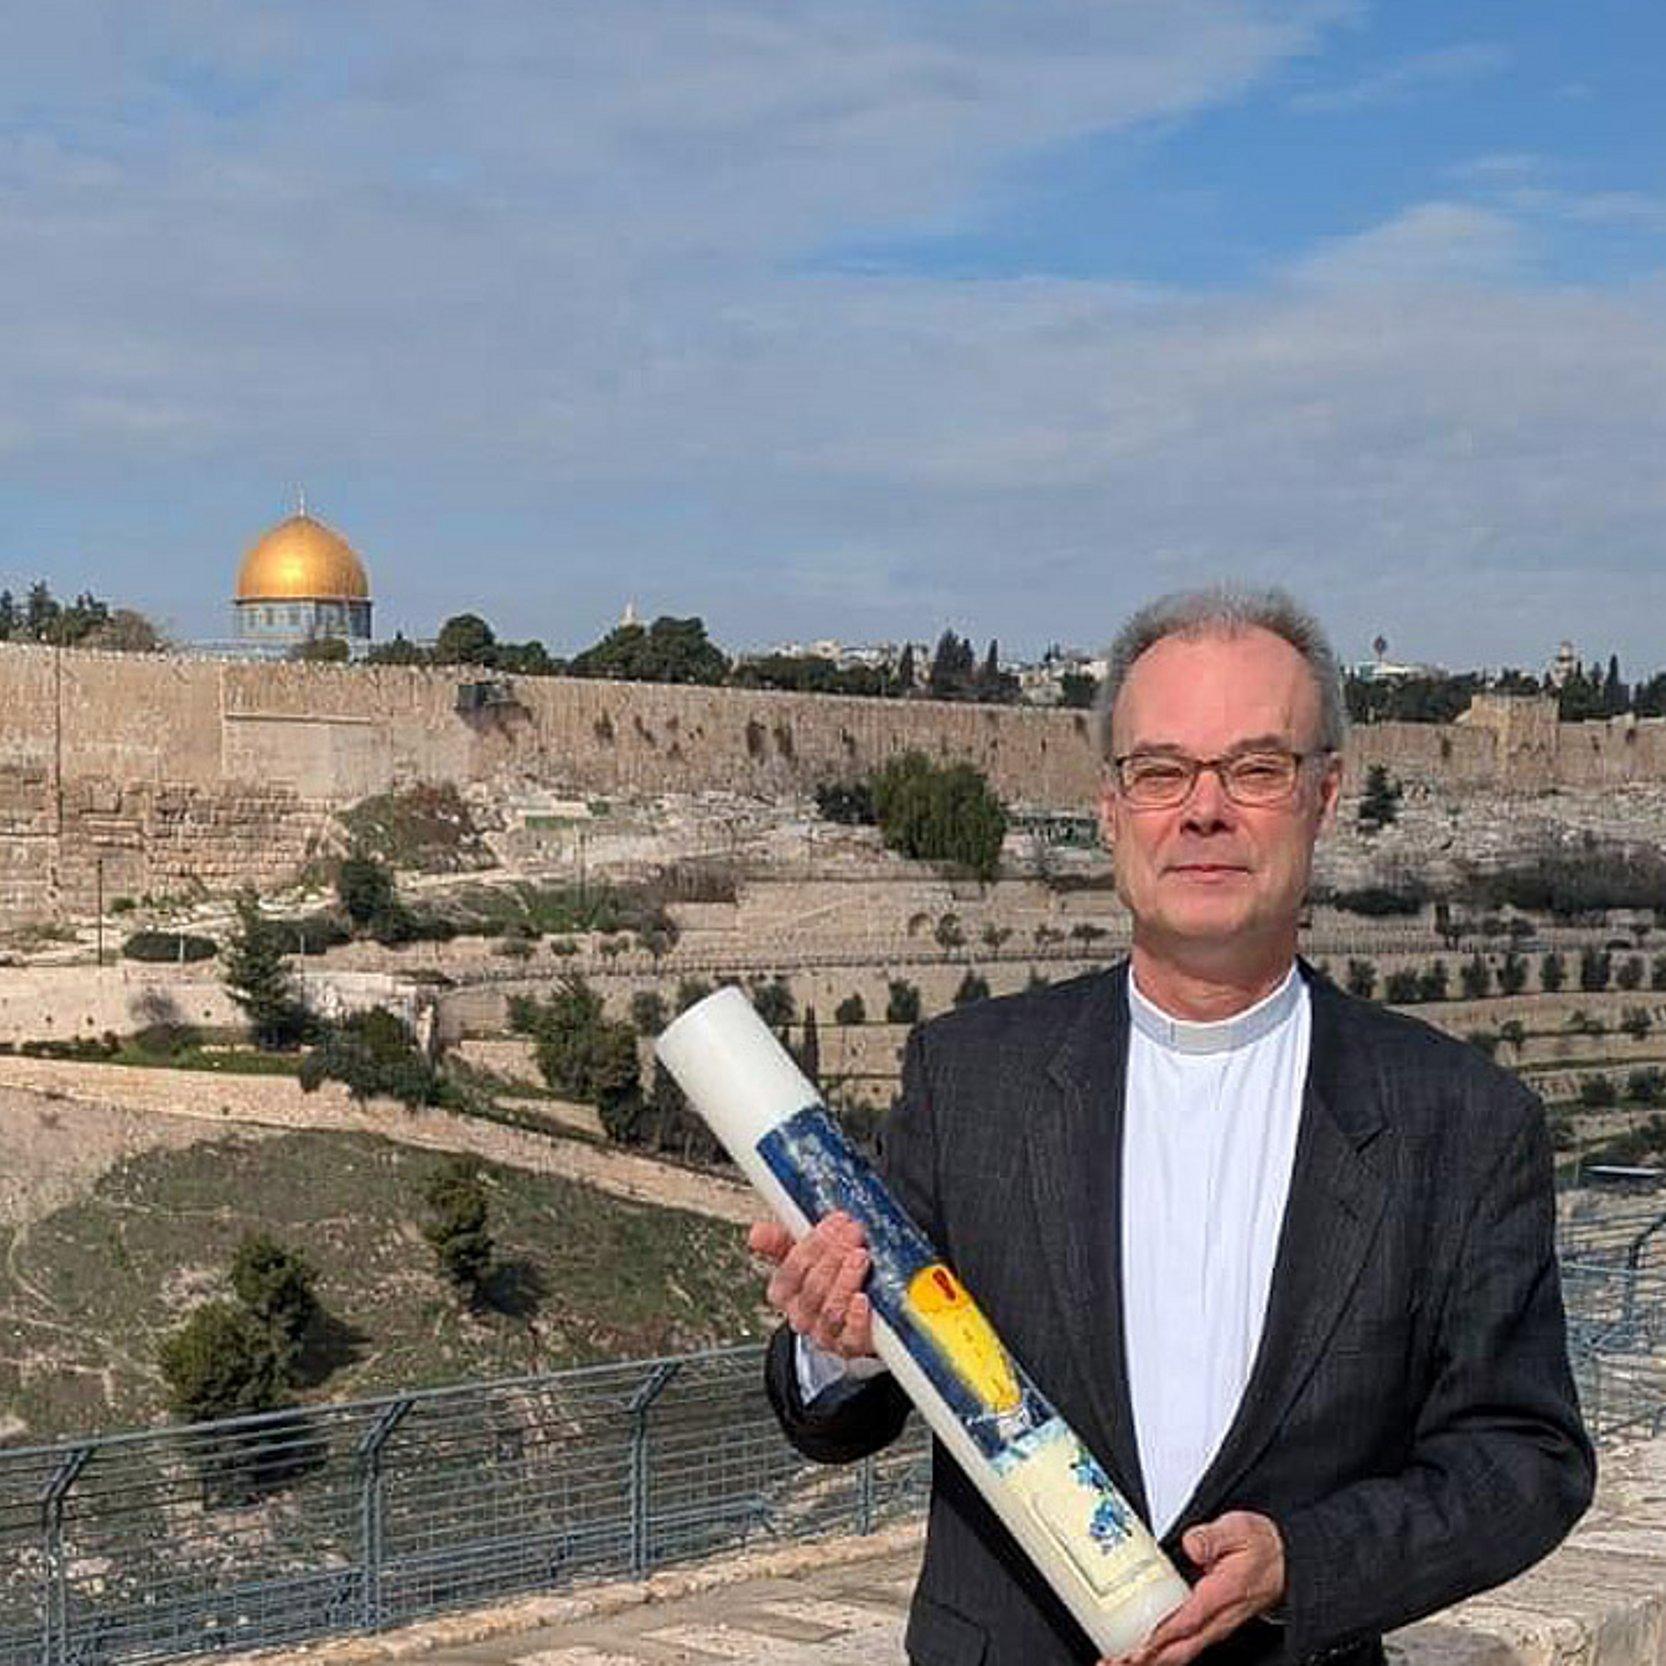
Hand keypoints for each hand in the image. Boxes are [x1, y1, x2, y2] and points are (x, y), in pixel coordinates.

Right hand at [748, 1211, 876, 1357]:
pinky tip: (863, 1299)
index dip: (813, 1244)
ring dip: (846, 1280)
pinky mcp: (849, 1346)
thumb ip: (779, 1241)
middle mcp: (801, 1316)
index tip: (835, 1221)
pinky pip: (849, 1337)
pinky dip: (856, 1318)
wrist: (846, 1319)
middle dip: (834, 1256)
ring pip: (830, 1311)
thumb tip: (756, 1232)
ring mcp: (824, 1333)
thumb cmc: (823, 1280)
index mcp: (783, 1293)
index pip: (791, 1269)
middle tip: (852, 1233)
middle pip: (813, 1288)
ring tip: (861, 1256)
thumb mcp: (800, 1255)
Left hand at [1103, 1512, 1285, 1665]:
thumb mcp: (1239, 1530)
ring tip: (1116, 1664)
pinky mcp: (1210, 1626)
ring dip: (1148, 1662)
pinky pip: (1182, 1647)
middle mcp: (1217, 1619)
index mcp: (1222, 1596)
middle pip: (1177, 1649)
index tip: (1136, 1648)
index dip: (1160, 1636)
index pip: (1187, 1622)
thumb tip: (1191, 1546)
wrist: (1285, 1562)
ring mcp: (1214, 1627)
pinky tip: (1139, 1655)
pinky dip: (1159, 1656)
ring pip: (1179, 1654)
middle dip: (1144, 1659)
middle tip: (1112, 1663)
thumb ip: (1213, 1537)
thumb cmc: (1261, 1547)